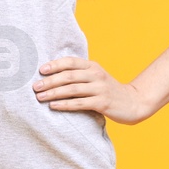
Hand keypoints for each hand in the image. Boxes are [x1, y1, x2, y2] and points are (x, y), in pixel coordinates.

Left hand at [32, 56, 153, 124]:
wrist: (133, 102)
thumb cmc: (108, 90)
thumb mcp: (95, 78)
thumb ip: (79, 75)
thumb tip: (51, 75)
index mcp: (93, 66)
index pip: (70, 62)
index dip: (55, 65)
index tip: (40, 70)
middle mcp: (96, 75)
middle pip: (68, 76)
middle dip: (49, 81)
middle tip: (35, 87)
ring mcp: (100, 89)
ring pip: (72, 89)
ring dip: (54, 93)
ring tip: (40, 97)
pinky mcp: (103, 103)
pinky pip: (79, 103)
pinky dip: (65, 105)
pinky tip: (53, 106)